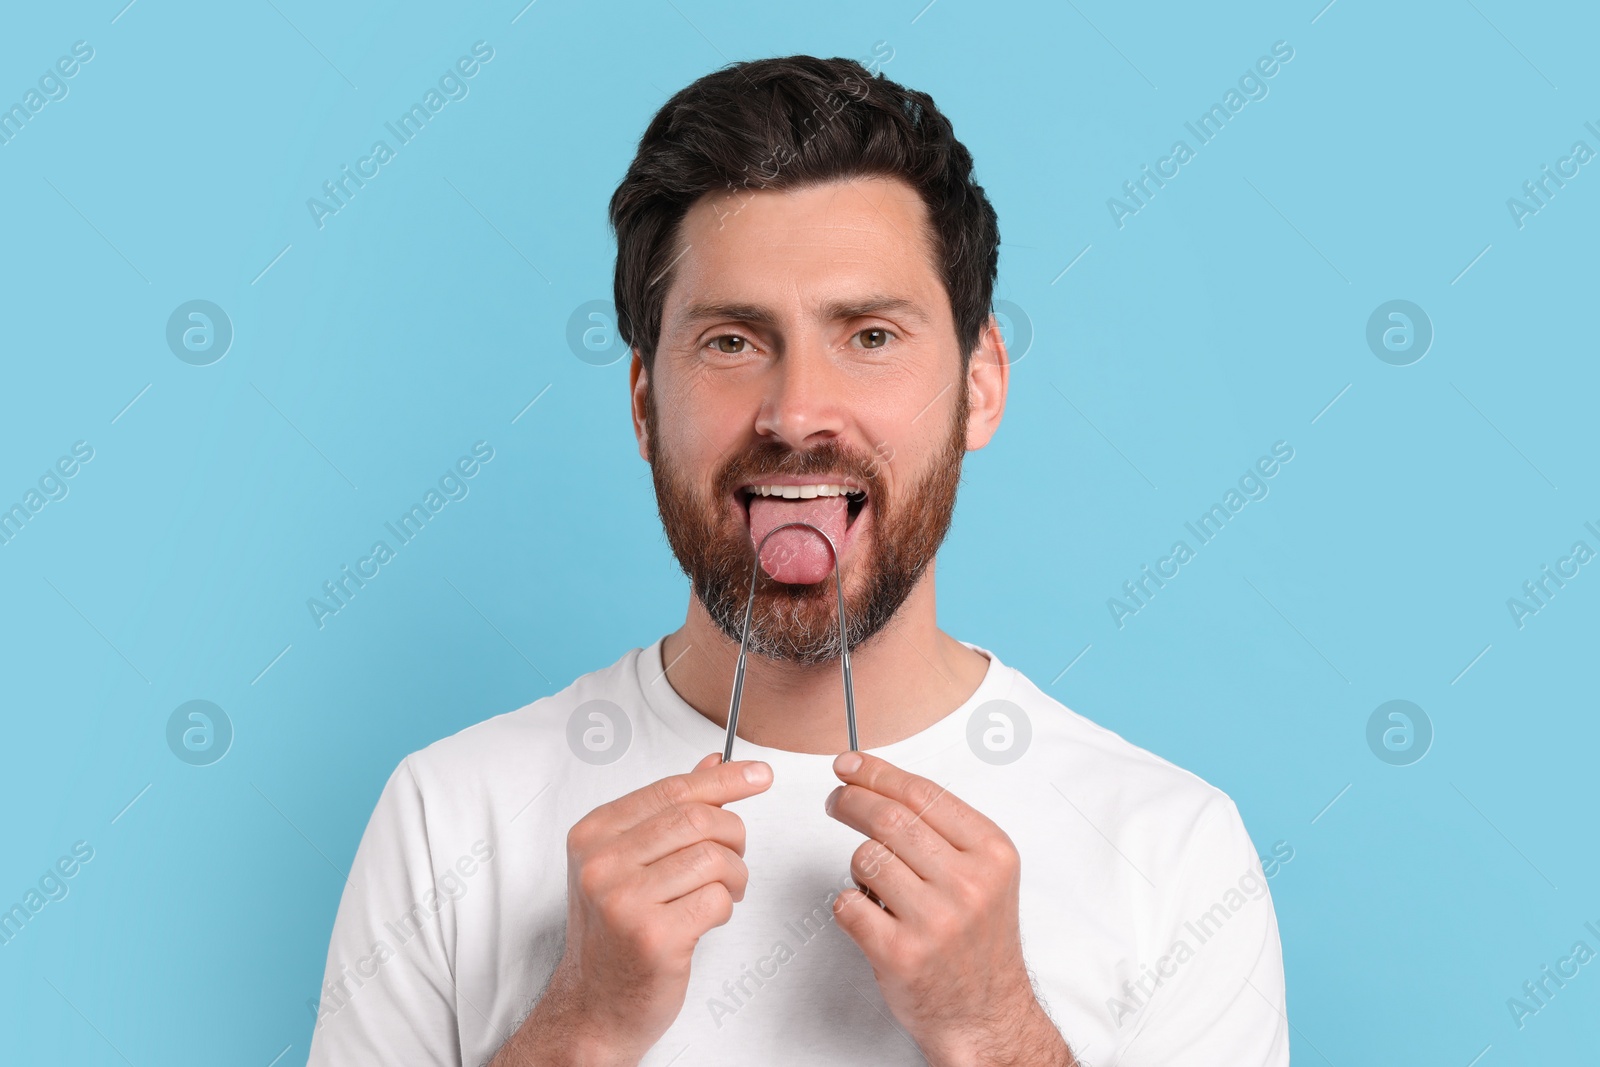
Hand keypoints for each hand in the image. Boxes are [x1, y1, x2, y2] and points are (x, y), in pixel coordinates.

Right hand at [493, 752, 772, 1066]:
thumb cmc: (616, 931)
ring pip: (713, 858)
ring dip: (734, 876)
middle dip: (733, 835)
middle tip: (735, 858)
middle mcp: (602, 863)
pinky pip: (716, 899)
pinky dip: (724, 907)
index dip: (723, 779)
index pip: (671, 790)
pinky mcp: (652, 937)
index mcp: (593, 834)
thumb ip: (668, 811)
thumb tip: (713, 761)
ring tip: (722, 892)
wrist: (594, 1004)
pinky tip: (706, 918)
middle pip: (697, 820)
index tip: (759, 775)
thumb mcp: (628, 862)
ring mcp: (623, 901)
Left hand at [824, 751, 1073, 1065]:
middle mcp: (969, 884)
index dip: (878, 773)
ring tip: (876, 884)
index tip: (849, 765)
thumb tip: (878, 781)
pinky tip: (871, 917)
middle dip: (852, 801)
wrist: (986, 1013)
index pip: (923, 794)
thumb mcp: (985, 873)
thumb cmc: (977, 940)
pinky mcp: (901, 953)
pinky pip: (848, 903)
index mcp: (992, 854)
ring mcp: (935, 920)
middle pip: (889, 819)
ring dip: (859, 866)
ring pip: (865, 859)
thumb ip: (944, 829)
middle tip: (836, 800)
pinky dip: (850, 904)